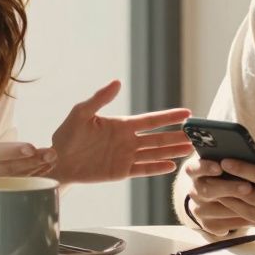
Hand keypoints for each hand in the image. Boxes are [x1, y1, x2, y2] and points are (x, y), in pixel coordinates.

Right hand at [0, 96, 57, 205]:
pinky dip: (28, 179)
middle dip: (31, 162)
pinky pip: (10, 187)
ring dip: (34, 171)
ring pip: (11, 180)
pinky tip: (44, 171)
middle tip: (52, 153)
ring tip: (52, 160)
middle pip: (6, 169)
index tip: (31, 147)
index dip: (10, 152)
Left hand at [49, 80, 192, 184]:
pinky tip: (171, 166)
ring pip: (155, 153)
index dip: (169, 117)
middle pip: (158, 138)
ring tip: (190, 150)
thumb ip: (99, 99)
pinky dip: (157, 168)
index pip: (151, 120)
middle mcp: (128, 140)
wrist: (57, 161)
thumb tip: (117, 82)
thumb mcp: (81, 113)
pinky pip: (143, 169)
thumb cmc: (66, 135)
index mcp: (122, 125)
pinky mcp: (121, 172)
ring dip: (172, 151)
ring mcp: (126, 157)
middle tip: (197, 135)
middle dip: (177, 136)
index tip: (187, 113)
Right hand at [183, 156, 251, 235]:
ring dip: (239, 206)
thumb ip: (230, 159)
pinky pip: (225, 225)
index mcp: (194, 171)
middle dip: (229, 188)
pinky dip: (241, 220)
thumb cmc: (225, 174)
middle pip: (208, 191)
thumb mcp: (222, 163)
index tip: (220, 167)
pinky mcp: (208, 225)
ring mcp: (200, 210)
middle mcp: (194, 191)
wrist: (212, 199)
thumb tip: (248, 155)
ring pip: (218, 210)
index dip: (206, 168)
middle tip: (247, 187)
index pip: (194, 168)